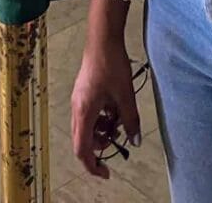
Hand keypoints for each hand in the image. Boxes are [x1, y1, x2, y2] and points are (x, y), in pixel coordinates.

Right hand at [71, 38, 141, 179]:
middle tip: (117, 142)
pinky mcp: (83, 91)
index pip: (82, 150)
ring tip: (120, 122)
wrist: (102, 39)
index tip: (107, 173)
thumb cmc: (112, 66)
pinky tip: (115, 108)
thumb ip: (130, 120)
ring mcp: (79, 99)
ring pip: (87, 126)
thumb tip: (135, 141)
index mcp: (84, 113)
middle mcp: (77, 109)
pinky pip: (89, 113)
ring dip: (102, 130)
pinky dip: (101, 117)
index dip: (93, 166)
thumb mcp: (125, 95)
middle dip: (100, 147)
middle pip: (83, 140)